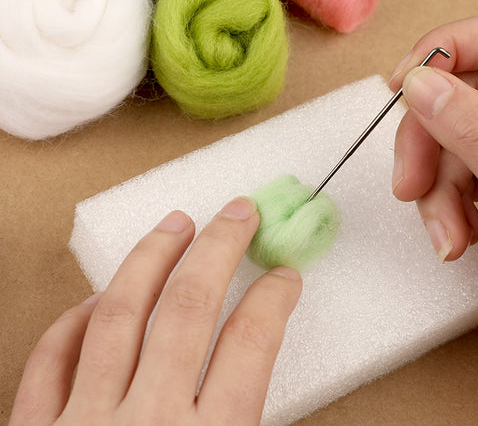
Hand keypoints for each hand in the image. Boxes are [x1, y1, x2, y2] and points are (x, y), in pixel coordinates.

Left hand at [10, 197, 301, 424]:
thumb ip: (247, 425)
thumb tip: (261, 384)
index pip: (250, 347)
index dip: (273, 301)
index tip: (284, 276)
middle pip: (190, 309)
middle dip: (220, 250)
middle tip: (236, 214)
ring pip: (121, 313)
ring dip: (152, 259)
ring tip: (174, 224)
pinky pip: (51, 357)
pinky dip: (76, 319)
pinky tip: (97, 298)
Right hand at [388, 10, 477, 294]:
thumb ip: (476, 130)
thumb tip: (421, 83)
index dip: (446, 51)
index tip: (400, 85)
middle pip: (462, 98)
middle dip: (427, 146)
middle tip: (408, 185)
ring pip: (451, 143)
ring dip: (434, 190)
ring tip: (445, 234)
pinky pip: (457, 174)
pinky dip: (445, 206)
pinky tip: (454, 236)